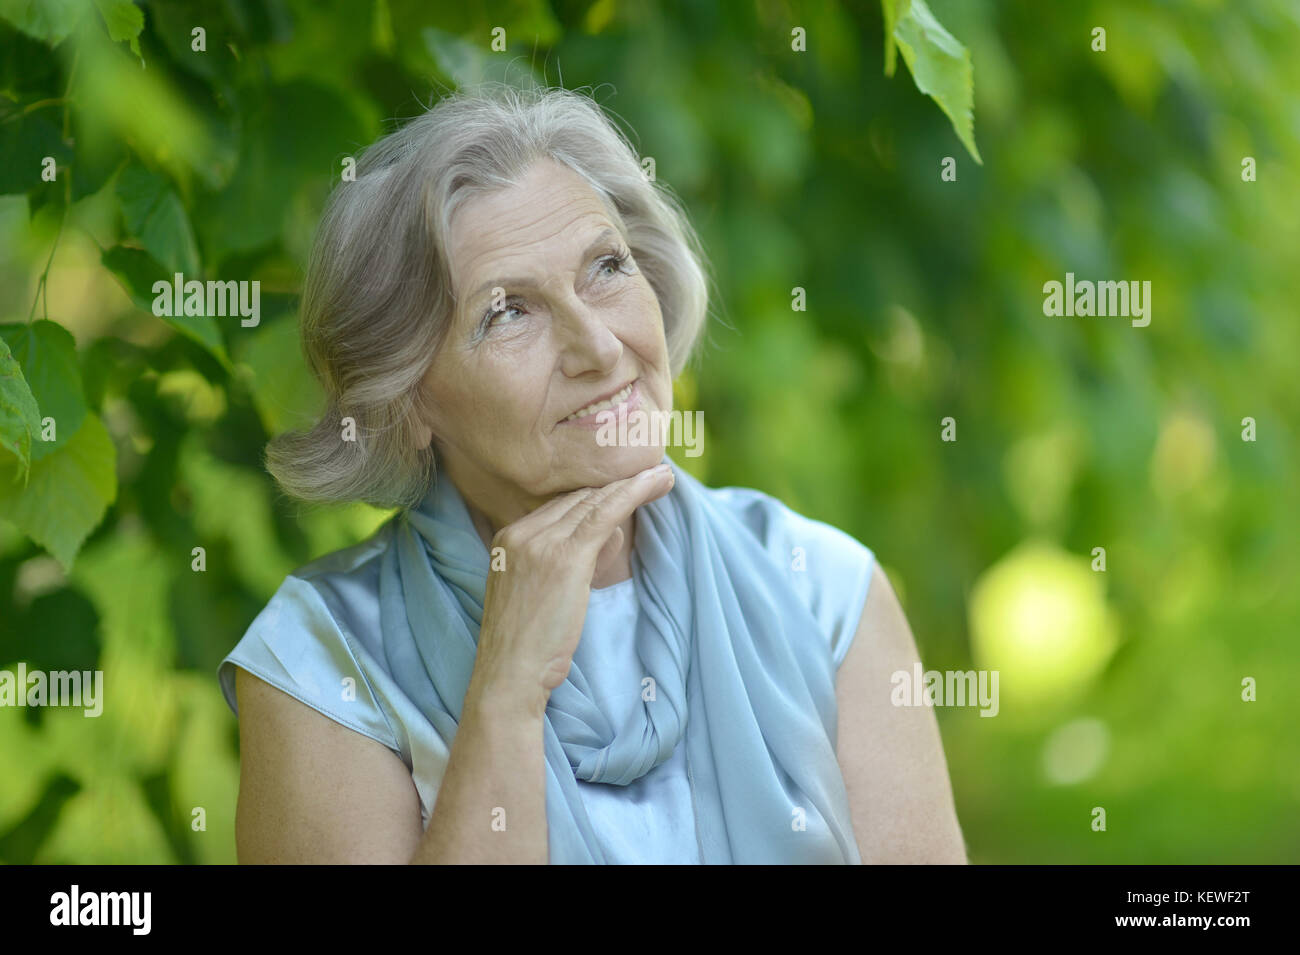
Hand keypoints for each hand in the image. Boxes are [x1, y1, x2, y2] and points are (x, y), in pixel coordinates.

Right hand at [465, 463, 674, 719]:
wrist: (508, 677)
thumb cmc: (526, 648)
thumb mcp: (537, 594)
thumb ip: (564, 562)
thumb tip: (606, 535)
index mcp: (507, 539)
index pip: (559, 506)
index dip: (596, 496)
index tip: (625, 487)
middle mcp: (520, 533)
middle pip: (577, 497)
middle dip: (616, 484)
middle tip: (652, 473)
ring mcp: (540, 542)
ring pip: (594, 500)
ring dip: (634, 483)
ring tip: (664, 476)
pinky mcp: (565, 557)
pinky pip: (606, 513)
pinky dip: (635, 493)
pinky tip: (658, 483)